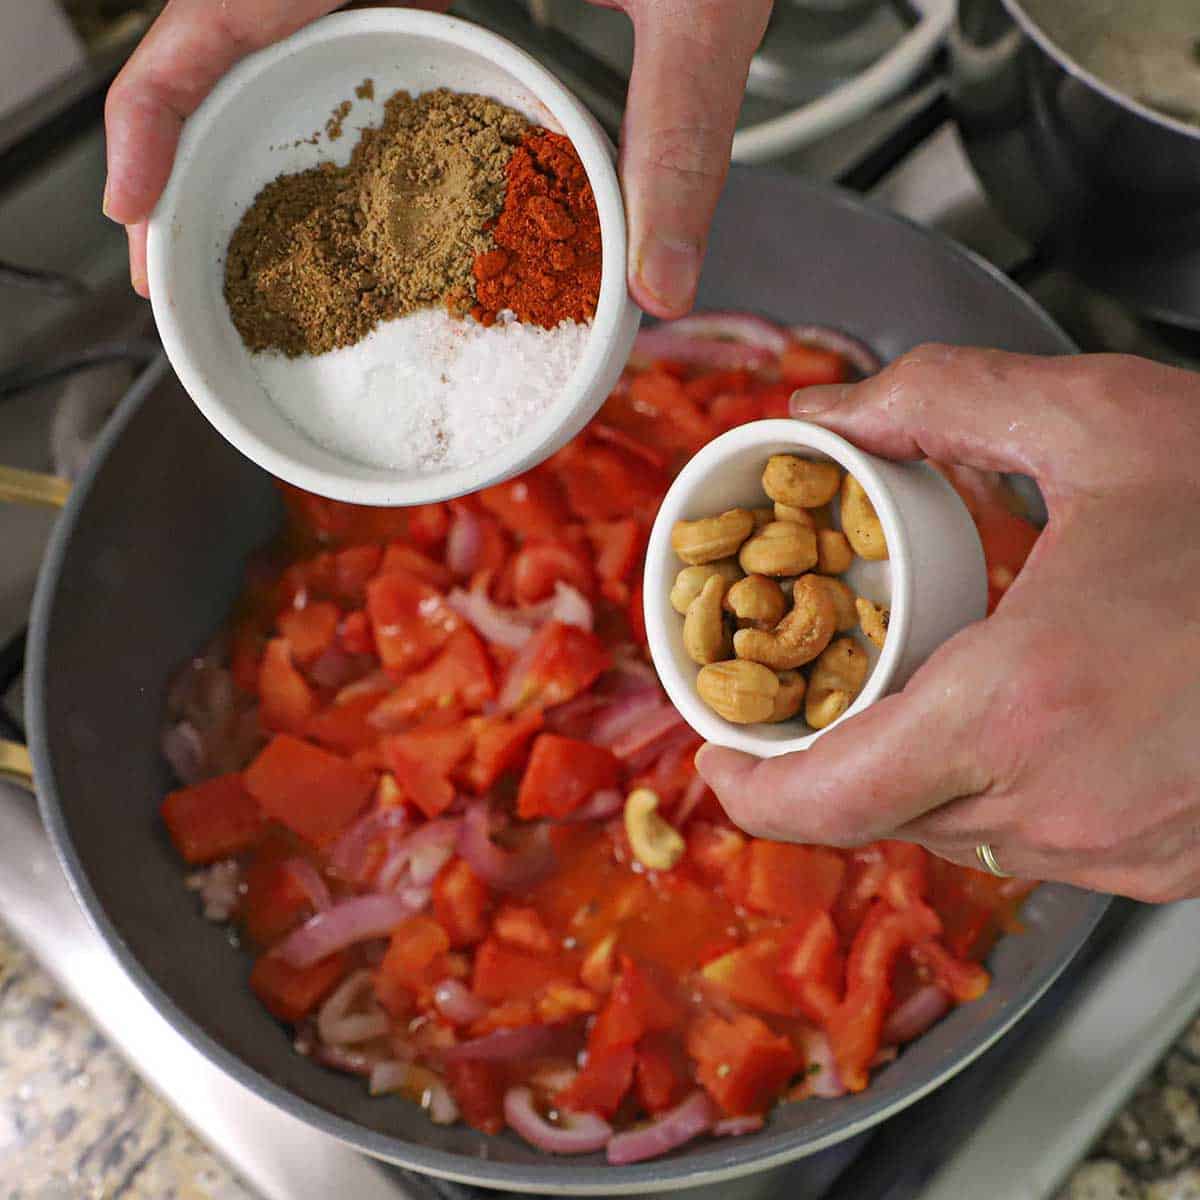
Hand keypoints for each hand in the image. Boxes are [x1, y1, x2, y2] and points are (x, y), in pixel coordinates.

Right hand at [103, 0, 770, 315]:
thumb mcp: (699, 5)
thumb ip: (678, 136)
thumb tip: (661, 287)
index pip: (227, 5)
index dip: (156, 101)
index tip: (129, 204)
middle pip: (234, 35)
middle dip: (187, 148)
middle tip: (174, 263)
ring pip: (283, 40)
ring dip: (247, 140)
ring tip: (239, 247)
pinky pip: (349, 35)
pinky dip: (332, 118)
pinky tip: (344, 190)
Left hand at [695, 346, 1199, 902]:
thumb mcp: (1103, 420)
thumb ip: (943, 403)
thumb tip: (832, 412)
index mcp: (1020, 708)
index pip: (825, 803)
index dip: (750, 791)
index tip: (719, 758)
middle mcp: (1065, 805)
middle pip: (881, 815)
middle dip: (829, 760)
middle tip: (809, 693)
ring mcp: (1126, 851)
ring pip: (961, 831)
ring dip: (921, 769)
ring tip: (924, 685)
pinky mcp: (1174, 864)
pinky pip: (1042, 839)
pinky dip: (1005, 785)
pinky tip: (1034, 713)